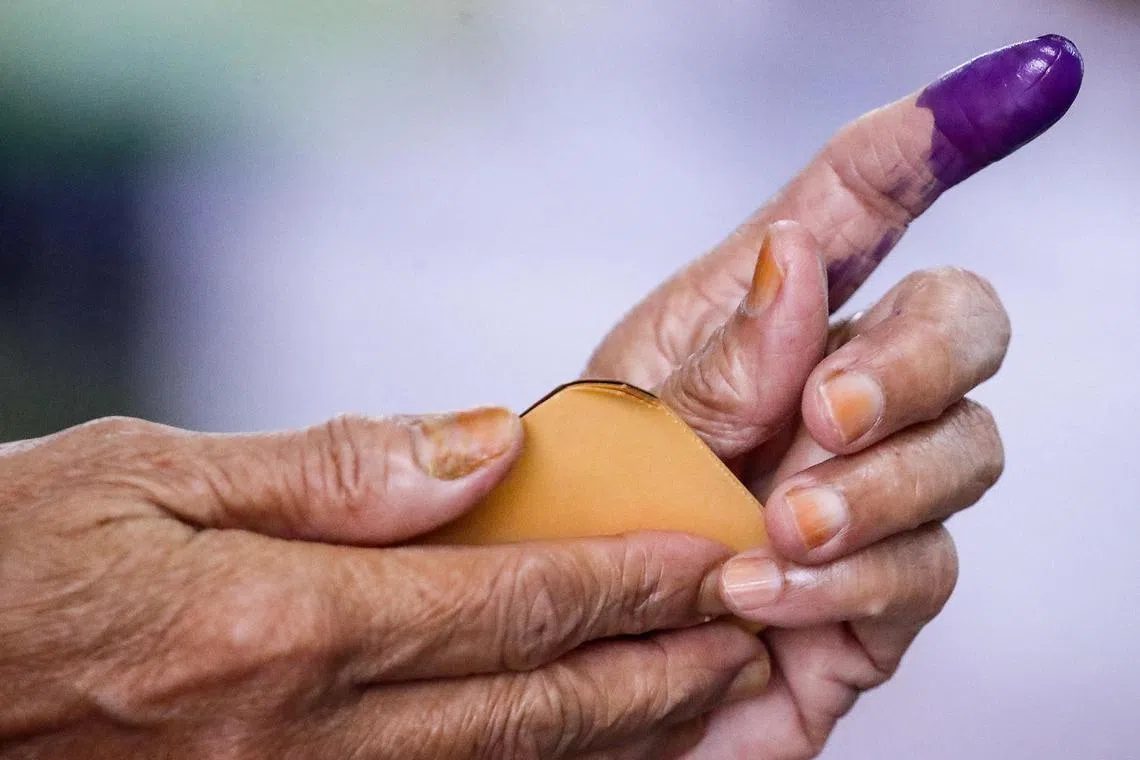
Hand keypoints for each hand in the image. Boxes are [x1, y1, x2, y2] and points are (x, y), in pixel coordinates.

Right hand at [0, 410, 769, 758]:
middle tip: (748, 632)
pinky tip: (579, 748)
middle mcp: (304, 730)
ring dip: (620, 734)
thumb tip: (483, 446)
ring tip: (703, 693)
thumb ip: (332, 468)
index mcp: (282, 624)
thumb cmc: (18, 557)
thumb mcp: (150, 471)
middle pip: (530, 704)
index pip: (507, 603)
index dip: (624, 581)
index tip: (708, 556)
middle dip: (657, 669)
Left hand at [585, 35, 1079, 758]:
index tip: (1019, 85)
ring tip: (778, 521)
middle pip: (959, 323)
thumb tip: (802, 258)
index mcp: (754, 322)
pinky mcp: (880, 590)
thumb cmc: (579, 525)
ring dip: (877, 485)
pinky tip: (764, 591)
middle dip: (918, 357)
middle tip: (831, 410)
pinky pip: (925, 567)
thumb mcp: (625, 427)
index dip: (928, 147)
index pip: (858, 212)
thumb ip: (720, 356)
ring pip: (965, 448)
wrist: (567, 669)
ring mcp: (868, 492)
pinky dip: (850, 577)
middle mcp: (829, 394)